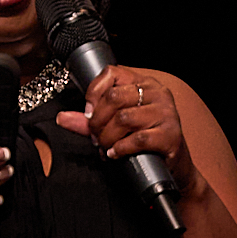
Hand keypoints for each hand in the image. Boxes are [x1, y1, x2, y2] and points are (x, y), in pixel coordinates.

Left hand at [57, 66, 196, 195]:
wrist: (174, 164)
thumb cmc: (146, 140)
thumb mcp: (118, 125)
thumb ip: (90, 120)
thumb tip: (62, 118)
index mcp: (144, 83)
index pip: (112, 73)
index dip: (94, 92)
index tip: (88, 113)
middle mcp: (157, 93)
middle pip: (115, 97)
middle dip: (98, 121)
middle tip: (95, 136)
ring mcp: (166, 113)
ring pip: (124, 118)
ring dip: (108, 137)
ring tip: (105, 146)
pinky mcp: (170, 135)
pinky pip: (138, 139)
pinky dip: (121, 148)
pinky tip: (116, 153)